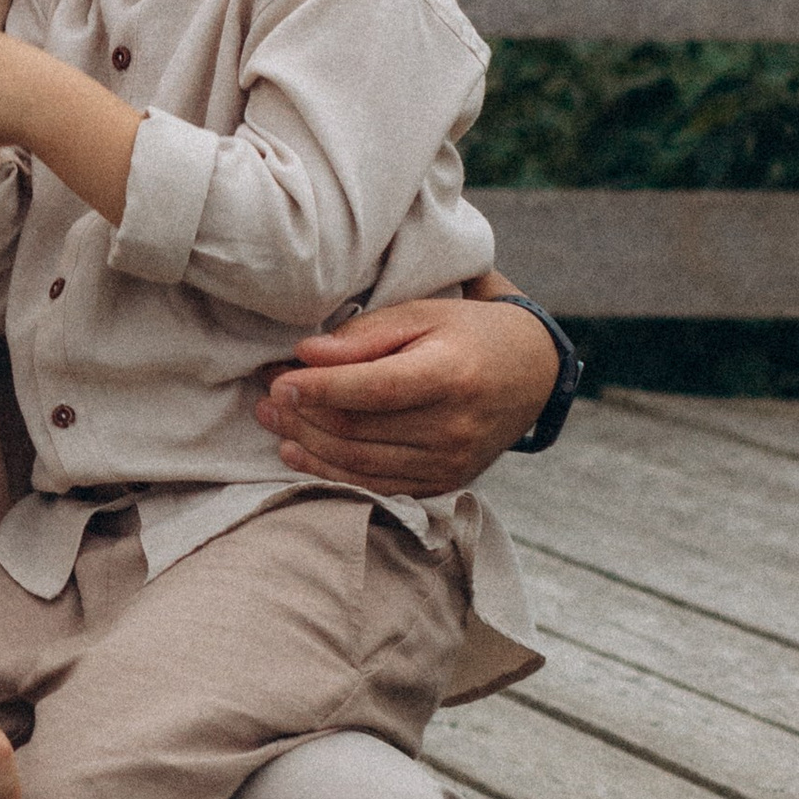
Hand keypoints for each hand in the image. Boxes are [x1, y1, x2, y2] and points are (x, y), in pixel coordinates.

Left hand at [255, 286, 559, 497]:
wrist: (532, 372)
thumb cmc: (468, 333)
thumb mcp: (423, 314)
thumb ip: (365, 335)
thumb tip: (307, 354)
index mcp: (451, 375)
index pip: (374, 389)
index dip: (320, 388)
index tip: (279, 379)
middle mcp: (453, 426)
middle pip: (359, 428)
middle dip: (303, 412)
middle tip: (266, 392)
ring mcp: (449, 462)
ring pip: (358, 461)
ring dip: (306, 442)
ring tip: (271, 417)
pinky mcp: (443, 482)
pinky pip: (374, 485)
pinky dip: (328, 471)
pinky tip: (296, 452)